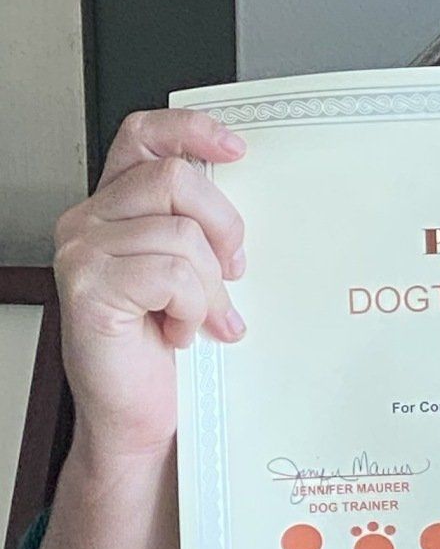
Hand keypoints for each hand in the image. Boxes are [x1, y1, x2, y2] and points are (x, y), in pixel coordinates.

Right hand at [51, 108, 249, 464]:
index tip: (237, 149)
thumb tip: (247, 191)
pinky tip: (182, 331)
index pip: (145, 136)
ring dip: (210, 285)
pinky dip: (193, 307)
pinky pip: (171, 274)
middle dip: (223, 228)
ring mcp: (82, 253)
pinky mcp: (88, 288)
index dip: (191, 131)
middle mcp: (89, 221)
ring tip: (201, 316)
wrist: (139, 418)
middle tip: (232, 272)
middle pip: (175, 180)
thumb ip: (198, 226)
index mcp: (115, 206)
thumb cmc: (164, 350)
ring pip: (181, 233)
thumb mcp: (191, 273)